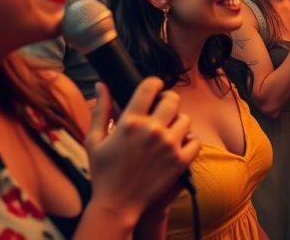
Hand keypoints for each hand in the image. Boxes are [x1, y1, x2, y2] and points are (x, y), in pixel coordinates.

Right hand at [85, 79, 199, 218]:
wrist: (116, 205)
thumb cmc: (103, 172)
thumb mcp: (94, 140)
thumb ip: (101, 110)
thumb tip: (102, 85)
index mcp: (130, 122)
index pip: (150, 86)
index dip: (154, 83)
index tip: (154, 88)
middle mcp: (152, 130)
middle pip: (173, 99)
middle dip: (167, 101)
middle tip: (162, 110)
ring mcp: (169, 145)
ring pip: (185, 119)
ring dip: (178, 123)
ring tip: (168, 131)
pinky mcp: (180, 161)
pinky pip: (195, 141)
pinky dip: (189, 142)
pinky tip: (178, 146)